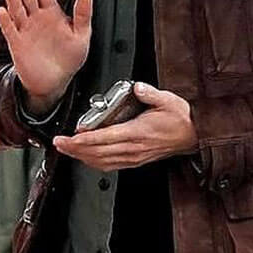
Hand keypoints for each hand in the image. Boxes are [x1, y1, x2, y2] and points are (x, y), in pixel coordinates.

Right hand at [0, 0, 92, 112]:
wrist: (55, 82)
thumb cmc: (69, 59)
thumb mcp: (82, 36)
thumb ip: (83, 15)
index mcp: (53, 15)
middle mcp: (37, 20)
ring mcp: (26, 31)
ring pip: (17, 9)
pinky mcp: (17, 44)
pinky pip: (10, 30)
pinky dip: (6, 21)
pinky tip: (2, 11)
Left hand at [53, 82, 198, 169]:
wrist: (193, 135)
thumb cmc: (180, 119)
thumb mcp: (168, 100)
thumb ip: (150, 93)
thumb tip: (137, 87)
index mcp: (138, 132)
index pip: (104, 139)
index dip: (83, 140)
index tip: (68, 137)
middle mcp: (133, 148)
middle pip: (97, 153)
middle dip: (75, 149)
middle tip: (58, 144)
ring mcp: (133, 156)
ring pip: (101, 161)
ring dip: (82, 157)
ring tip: (68, 150)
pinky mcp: (135, 160)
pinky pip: (110, 165)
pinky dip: (94, 162)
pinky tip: (87, 157)